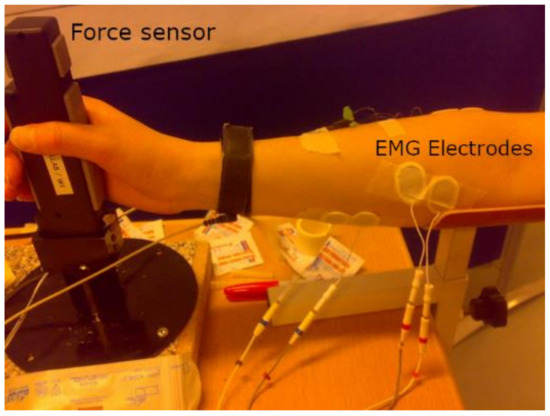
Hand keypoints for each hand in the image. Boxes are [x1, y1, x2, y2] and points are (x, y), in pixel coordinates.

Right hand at [5, 96, 217, 213]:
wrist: (180, 183)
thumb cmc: (148, 155)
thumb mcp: (104, 144)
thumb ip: (62, 138)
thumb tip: (19, 136)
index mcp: (79, 113)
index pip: (35, 113)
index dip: (14, 130)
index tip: (7, 153)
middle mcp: (76, 133)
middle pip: (33, 143)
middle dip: (15, 160)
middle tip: (10, 181)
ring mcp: (83, 159)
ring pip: (43, 166)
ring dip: (24, 177)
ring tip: (12, 194)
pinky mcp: (90, 182)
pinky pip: (59, 186)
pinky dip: (42, 192)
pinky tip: (29, 201)